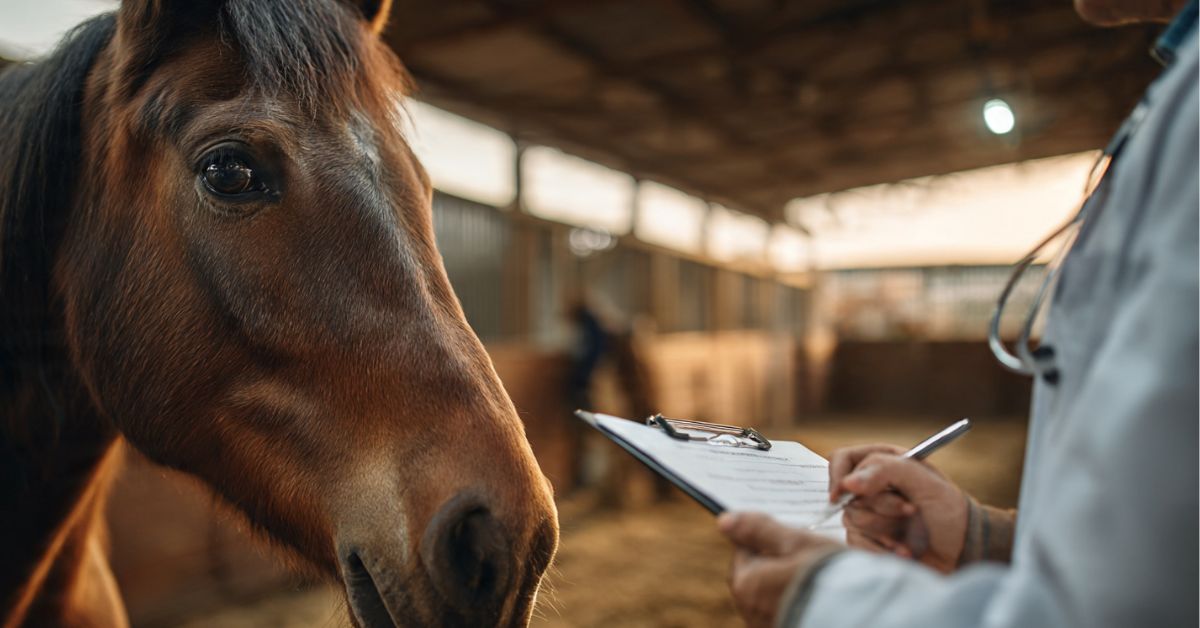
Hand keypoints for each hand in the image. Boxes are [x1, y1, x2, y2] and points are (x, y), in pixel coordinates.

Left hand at [717, 512, 842, 627]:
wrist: (858, 616)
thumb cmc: (826, 575)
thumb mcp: (795, 543)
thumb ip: (760, 531)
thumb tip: (724, 520)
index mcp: (746, 583)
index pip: (744, 550)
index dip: (766, 539)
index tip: (788, 535)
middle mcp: (751, 609)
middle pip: (758, 574)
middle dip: (776, 562)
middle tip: (805, 554)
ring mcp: (766, 624)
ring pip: (772, 594)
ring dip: (787, 583)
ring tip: (816, 574)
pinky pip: (785, 610)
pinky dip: (797, 600)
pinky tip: (818, 595)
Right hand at [828, 444, 967, 572]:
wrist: (964, 550)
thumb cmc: (949, 510)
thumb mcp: (923, 481)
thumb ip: (884, 471)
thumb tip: (847, 483)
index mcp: (882, 463)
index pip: (843, 460)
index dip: (840, 474)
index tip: (848, 492)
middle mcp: (871, 487)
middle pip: (848, 495)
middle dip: (882, 507)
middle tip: (911, 511)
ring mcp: (869, 514)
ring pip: (852, 520)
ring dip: (885, 530)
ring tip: (912, 534)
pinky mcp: (870, 539)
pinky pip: (857, 542)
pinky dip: (882, 548)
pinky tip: (905, 549)